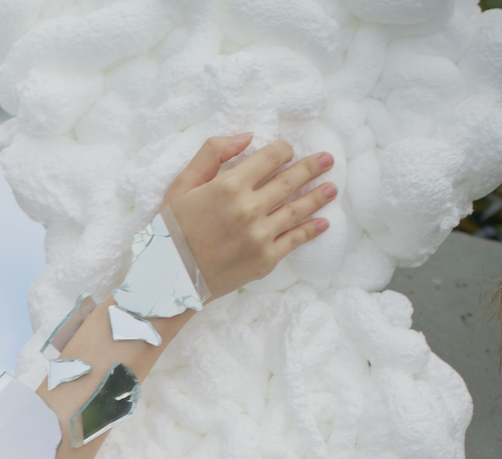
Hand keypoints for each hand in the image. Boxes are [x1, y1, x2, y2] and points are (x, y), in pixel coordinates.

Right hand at [163, 134, 335, 297]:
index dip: (283, 150)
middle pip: (290, 180)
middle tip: (328, 160)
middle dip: (312, 167)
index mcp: (229, 185)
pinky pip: (295, 240)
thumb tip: (247, 137)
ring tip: (332, 188)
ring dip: (319, 196)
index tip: (288, 151)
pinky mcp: (265, 259)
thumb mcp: (181, 184)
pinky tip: (323, 222)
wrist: (168, 278)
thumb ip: (212, 154)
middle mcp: (249, 208)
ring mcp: (260, 235)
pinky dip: (312, 229)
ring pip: (298, 209)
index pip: (271, 157)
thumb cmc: (170, 230)